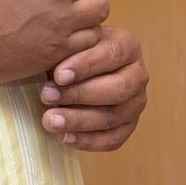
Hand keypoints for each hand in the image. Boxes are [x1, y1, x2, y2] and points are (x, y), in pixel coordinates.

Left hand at [35, 23, 150, 151]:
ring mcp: (135, 103)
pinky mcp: (128, 126)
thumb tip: (61, 66)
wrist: (66, 74)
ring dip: (79, 120)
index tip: (58, 75)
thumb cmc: (66, 55)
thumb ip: (67, 45)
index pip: (113, 54)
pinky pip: (113, 139)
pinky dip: (88, 141)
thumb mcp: (67, 43)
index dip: (86, 66)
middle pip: (118, 88)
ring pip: (113, 116)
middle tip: (47, 97)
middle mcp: (138, 74)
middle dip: (81, 95)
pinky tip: (64, 138)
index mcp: (127, 46)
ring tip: (49, 121)